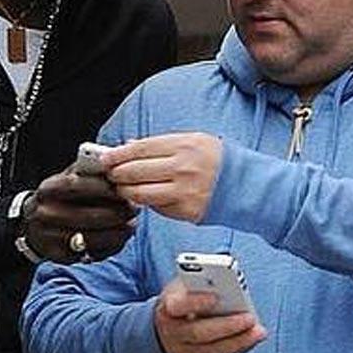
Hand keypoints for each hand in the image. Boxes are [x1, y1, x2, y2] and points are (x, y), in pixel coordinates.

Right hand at [24, 169, 135, 262]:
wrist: (32, 226)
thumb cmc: (59, 198)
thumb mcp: (66, 178)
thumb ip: (89, 171)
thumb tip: (117, 166)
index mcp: (49, 189)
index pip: (78, 186)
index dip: (105, 188)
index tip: (125, 188)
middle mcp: (46, 214)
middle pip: (89, 216)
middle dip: (117, 213)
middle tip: (134, 209)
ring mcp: (51, 237)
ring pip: (93, 238)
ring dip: (118, 233)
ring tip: (131, 224)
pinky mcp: (59, 256)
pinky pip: (91, 253)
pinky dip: (110, 246)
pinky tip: (119, 237)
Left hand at [102, 133, 221, 222]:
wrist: (247, 185)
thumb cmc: (220, 161)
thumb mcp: (195, 141)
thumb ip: (162, 144)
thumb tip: (131, 147)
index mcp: (184, 145)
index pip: (141, 149)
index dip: (119, 154)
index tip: (105, 158)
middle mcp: (183, 168)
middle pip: (136, 172)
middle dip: (117, 174)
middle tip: (110, 174)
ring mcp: (184, 192)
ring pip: (141, 194)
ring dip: (126, 192)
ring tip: (123, 188)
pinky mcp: (186, 211)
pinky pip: (157, 208)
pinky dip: (147, 203)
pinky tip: (144, 198)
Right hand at [154, 280, 265, 352]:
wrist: (167, 328)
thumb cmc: (182, 300)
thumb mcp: (184, 287)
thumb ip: (201, 283)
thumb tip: (226, 278)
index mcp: (167, 308)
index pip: (177, 306)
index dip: (196, 302)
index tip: (216, 296)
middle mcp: (172, 332)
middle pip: (198, 333)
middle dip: (227, 326)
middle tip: (250, 318)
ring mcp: (183, 351)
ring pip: (212, 350)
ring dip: (239, 341)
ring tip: (258, 331)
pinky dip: (238, 348)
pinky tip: (251, 338)